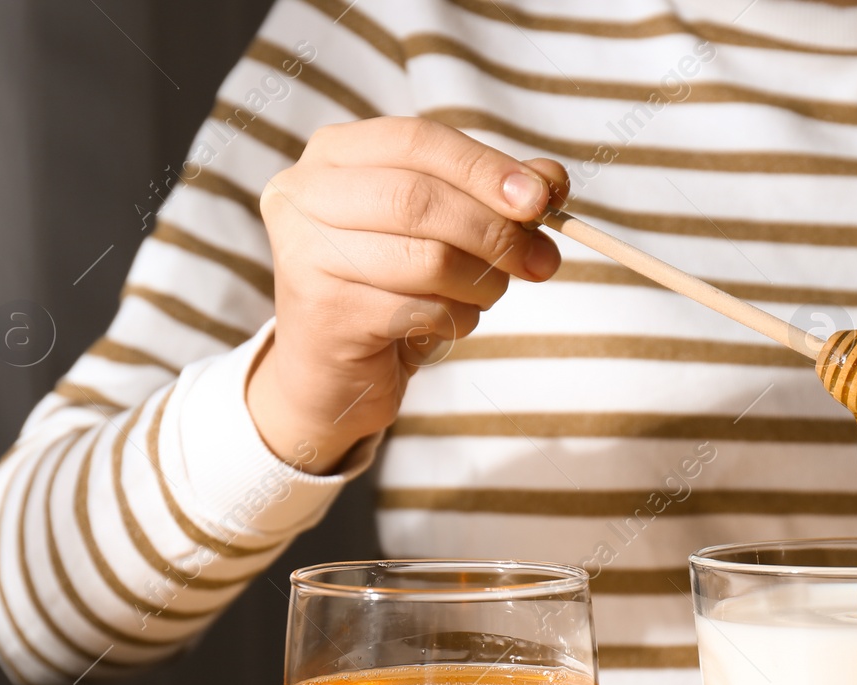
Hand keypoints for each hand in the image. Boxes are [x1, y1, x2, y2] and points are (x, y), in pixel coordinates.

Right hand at [249, 117, 568, 472]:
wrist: (333, 370)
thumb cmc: (390, 286)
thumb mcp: (440, 228)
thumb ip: (493, 194)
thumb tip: (552, 180)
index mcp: (333, 155)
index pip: (418, 140)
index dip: (485, 167)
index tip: (542, 199)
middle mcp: (305, 195)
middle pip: (420, 198)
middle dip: (496, 231)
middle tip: (540, 260)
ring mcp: (306, 255)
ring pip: (428, 258)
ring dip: (482, 283)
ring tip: (485, 294)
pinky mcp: (326, 314)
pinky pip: (422, 311)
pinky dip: (456, 319)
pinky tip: (448, 323)